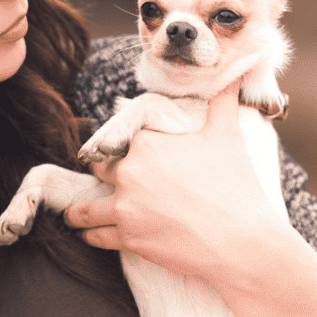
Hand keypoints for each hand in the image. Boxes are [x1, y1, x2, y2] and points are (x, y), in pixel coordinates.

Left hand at [64, 83, 290, 279]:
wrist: (242, 242)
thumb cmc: (236, 186)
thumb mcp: (228, 135)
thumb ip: (222, 101)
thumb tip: (234, 75)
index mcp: (147, 144)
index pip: (119, 140)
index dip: (119, 147)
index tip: (116, 153)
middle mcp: (129, 173)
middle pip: (100, 170)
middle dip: (100, 175)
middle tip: (98, 181)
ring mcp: (125, 207)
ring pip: (86, 208)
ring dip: (79, 212)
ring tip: (74, 215)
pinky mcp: (128, 239)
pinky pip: (96, 236)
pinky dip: (91, 235)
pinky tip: (90, 235)